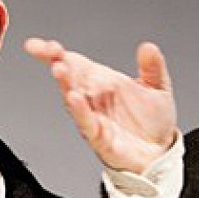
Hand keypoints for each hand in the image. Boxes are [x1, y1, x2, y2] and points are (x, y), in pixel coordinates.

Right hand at [25, 38, 177, 173]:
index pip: (73, 63)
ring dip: (65, 84)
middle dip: (57, 63)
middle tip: (51, 52)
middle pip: (68, 78)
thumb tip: (149, 47)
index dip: (54, 53)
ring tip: (59, 69)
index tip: (39, 45)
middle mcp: (92, 99)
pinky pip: (86, 123)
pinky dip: (80, 111)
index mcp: (101, 81)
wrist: (159, 152)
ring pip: (73, 99)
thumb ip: (153, 67)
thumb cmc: (151, 122)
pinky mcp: (99, 138)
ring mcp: (93, 118)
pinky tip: (75, 98)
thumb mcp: (158, 88)